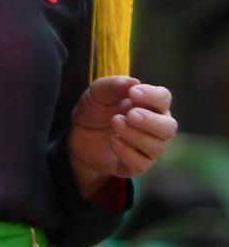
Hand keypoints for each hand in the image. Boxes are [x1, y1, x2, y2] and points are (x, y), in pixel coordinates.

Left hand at [69, 76, 175, 199]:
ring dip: (135, 135)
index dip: (152, 95)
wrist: (79, 136)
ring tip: (115, 123)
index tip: (133, 92)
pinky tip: (114, 141)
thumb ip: (112, 85)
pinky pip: (142, 163)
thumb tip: (133, 81)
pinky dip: (128, 152)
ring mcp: (148, 147)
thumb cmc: (95, 111)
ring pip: (156, 146)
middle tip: (130, 115)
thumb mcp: (97, 94)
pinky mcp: (138, 165)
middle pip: (169, 127)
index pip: (164, 98)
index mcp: (150, 105)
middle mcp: (155, 127)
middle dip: (151, 121)